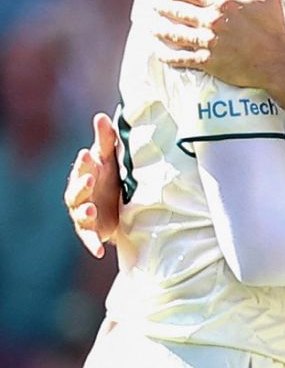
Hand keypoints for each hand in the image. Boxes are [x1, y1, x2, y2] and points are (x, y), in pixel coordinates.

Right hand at [64, 113, 122, 258]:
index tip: (88, 152)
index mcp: (87, 174)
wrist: (124, 207)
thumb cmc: (114, 177)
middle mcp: (82, 194)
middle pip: (77, 189)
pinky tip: (98, 252)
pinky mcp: (93, 231)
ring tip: (90, 210)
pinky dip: (92, 245)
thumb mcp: (112, 159)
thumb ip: (106, 140)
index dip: (84, 161)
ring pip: (80, 212)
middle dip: (81, 184)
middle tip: (89, 179)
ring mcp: (85, 213)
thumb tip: (101, 115)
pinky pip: (89, 239)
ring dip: (83, 211)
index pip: (83, 166)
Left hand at [155, 0, 284, 87]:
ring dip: (159, 28)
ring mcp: (207, 41)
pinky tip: (157, 51)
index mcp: (224, 3)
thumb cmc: (275, 30)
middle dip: (162, 6)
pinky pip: (180, 58)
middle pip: (178, 11)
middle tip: (150, 3)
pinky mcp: (207, 61)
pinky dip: (166, 55)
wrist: (278, 62)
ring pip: (175, 33)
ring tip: (149, 25)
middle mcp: (211, 20)